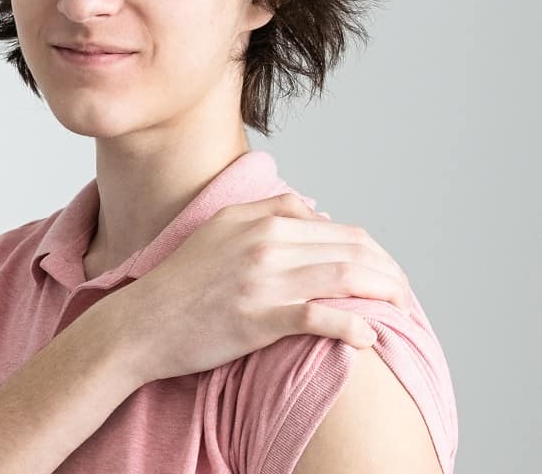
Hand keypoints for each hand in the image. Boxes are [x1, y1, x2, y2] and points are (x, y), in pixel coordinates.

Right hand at [102, 193, 410, 383]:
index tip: (383, 271)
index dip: (371, 250)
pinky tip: (369, 336)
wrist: (144, 321)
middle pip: (350, 249)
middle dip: (387, 271)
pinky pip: (319, 317)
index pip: (337, 228)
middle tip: (404, 293)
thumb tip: (316, 214)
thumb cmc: (182, 280)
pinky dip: (352, 326)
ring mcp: (263, 279)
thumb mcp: (222, 227)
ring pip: (343, 277)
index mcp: (259, 218)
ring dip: (382, 294)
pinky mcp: (259, 317)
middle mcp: (265, 241)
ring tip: (402, 311)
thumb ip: (268, 212)